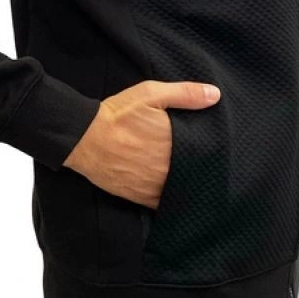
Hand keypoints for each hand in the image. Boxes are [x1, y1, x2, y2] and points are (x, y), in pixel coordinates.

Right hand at [62, 80, 220, 209]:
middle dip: (199, 168)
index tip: (215, 148)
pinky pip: (163, 203)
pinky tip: (171, 189)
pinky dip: (170, 198)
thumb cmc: (117, 115)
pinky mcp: (140, 197)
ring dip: (186, 184)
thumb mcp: (150, 94)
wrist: (83, 138)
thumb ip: (184, 94)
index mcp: (175, 144)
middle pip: (195, 173)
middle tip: (203, 162)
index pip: (206, 153)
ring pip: (181, 190)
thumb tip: (215, 95)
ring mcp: (155, 186)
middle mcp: (168, 169)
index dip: (211, 152)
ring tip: (189, 176)